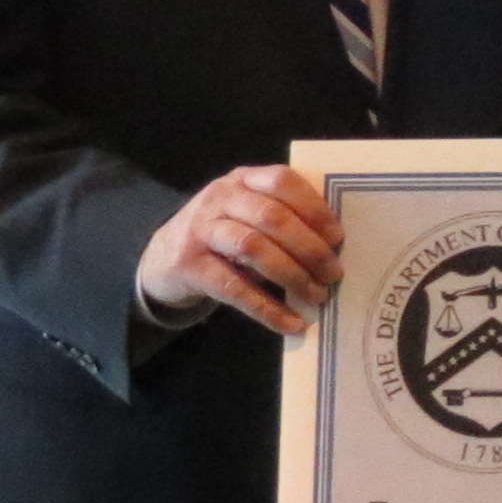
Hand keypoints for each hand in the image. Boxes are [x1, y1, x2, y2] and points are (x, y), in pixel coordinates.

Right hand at [136, 164, 341, 337]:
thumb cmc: (224, 233)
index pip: (281, 182)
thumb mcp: (247, 212)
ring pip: (252, 248)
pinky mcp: (190, 267)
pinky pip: (234, 289)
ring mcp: (201, 231)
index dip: (313, 208)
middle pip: (271, 217)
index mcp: (243, 180)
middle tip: (333, 273)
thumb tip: (334, 248)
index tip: (338, 237)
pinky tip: (291, 323)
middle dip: (309, 247)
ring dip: (291, 274)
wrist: (164, 257)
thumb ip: (282, 217)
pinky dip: (267, 309)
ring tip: (317, 295)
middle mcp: (219, 198)